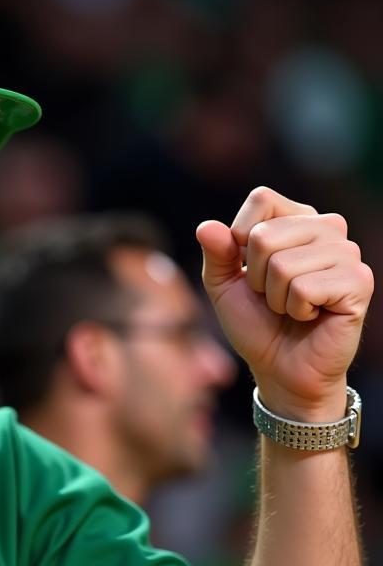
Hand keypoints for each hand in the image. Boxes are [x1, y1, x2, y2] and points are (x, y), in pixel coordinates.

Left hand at [196, 187, 372, 419]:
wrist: (280, 367)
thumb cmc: (256, 321)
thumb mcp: (223, 284)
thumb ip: (215, 252)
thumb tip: (207, 227)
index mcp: (297, 219)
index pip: (263, 198)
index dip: (239, 236)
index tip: (248, 267)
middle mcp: (328, 228)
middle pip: (265, 235)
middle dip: (256, 276)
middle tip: (273, 296)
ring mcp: (347, 253)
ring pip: (283, 265)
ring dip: (275, 297)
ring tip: (291, 307)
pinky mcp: (359, 283)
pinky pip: (305, 288)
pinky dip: (296, 308)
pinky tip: (311, 315)